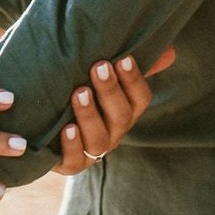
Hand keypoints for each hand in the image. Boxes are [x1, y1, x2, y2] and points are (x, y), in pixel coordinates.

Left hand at [53, 47, 176, 177]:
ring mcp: (93, 151)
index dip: (134, 80)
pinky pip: (75, 160)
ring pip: (99, 139)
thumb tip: (170, 51)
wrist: (43, 126)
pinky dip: (72, 145)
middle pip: (121, 116)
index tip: (123, 58)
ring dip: (90, 115)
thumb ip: (126, 64)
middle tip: (99, 67)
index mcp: (125, 111)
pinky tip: (66, 128)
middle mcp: (113, 132)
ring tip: (79, 92)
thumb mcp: (99, 76)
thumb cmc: (77, 91)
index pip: (140, 98)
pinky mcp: (70, 163)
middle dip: (111, 91)